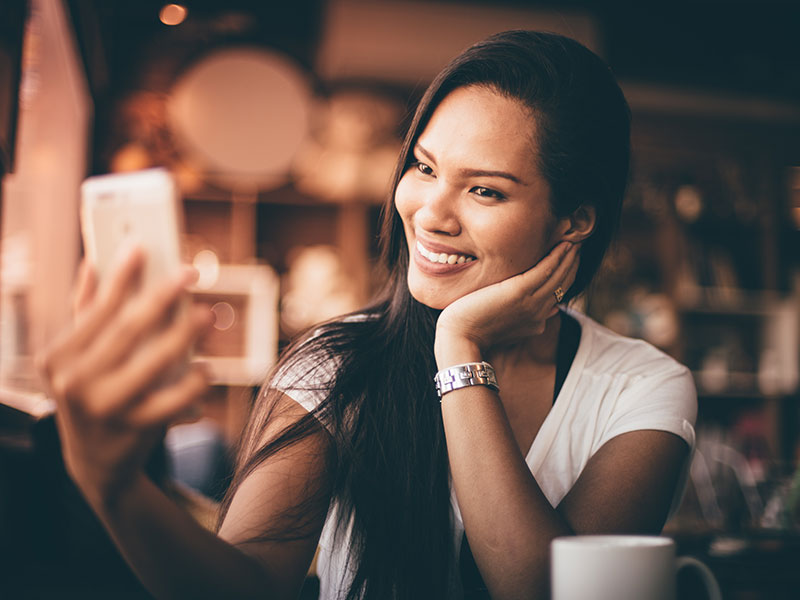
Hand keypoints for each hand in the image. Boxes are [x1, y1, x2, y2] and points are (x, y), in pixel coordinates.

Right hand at [37, 248, 212, 506]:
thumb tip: (92, 262)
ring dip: (184, 335)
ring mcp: (105, 409)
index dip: (122, 277)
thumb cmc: (94, 393)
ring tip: (209, 314)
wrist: (96, 463)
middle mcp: (75, 383)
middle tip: (190, 274)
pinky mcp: (134, 430)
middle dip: (161, 297)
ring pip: (152, 363)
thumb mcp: (79, 358)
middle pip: (127, 331)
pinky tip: (207, 368)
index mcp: (59, 358)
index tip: (143, 247)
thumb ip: (85, 311)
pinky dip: (193, 384)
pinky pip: (171, 402)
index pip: (96, 310)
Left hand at [435, 242, 578, 363]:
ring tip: (575, 240)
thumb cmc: (475, 330)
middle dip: (572, 264)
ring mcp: (531, 302)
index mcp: (536, 320)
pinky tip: (564, 244)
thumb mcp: (509, 325)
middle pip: (563, 284)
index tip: (570, 261)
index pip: (558, 294)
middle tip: (578, 245)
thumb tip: (551, 310)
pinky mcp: (520, 292)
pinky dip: (558, 257)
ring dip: (569, 257)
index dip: (567, 276)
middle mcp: (539, 312)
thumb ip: (529, 318)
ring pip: (559, 275)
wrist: (461, 337)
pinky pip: (546, 270)